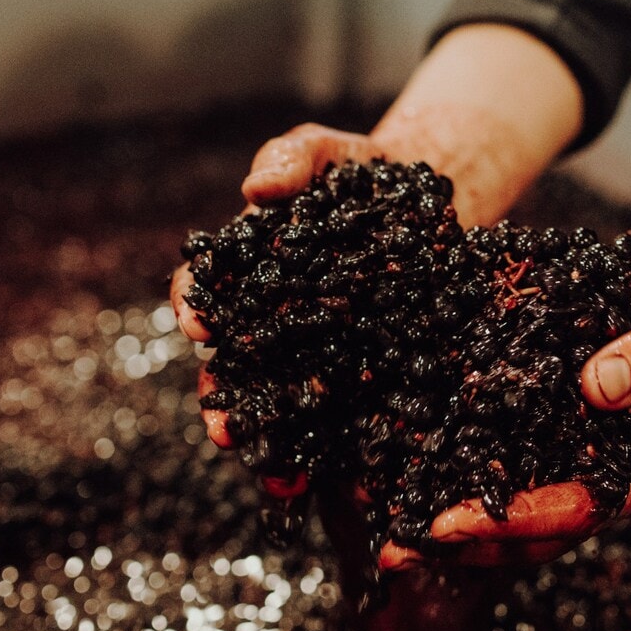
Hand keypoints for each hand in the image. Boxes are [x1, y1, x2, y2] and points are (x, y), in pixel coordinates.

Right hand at [173, 23, 584, 460]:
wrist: (434, 196)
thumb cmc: (365, 169)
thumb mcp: (327, 152)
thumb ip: (292, 158)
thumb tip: (256, 189)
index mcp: (248, 272)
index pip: (206, 292)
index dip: (196, 308)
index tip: (200, 324)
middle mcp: (274, 322)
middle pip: (237, 368)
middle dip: (225, 403)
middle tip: (224, 430)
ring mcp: (319, 354)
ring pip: (285, 405)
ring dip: (275, 446)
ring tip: (277, 477)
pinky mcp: (368, 374)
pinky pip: (349, 415)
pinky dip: (343, 449)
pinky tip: (346, 476)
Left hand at [385, 190, 630, 569]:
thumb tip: (595, 386)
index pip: (580, 509)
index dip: (511, 520)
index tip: (445, 523)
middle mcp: (620, 481)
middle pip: (539, 533)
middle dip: (464, 545)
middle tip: (392, 548)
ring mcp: (591, 468)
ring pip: (521, 519)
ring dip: (457, 531)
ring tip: (387, 531)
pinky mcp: (566, 445)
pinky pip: (514, 477)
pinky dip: (465, 484)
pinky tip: (412, 479)